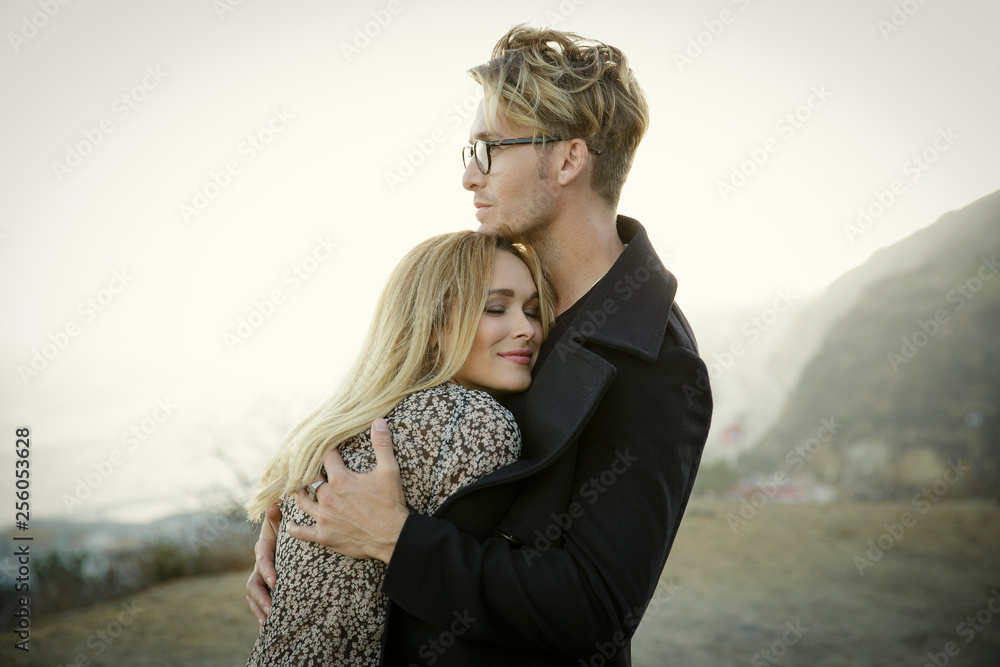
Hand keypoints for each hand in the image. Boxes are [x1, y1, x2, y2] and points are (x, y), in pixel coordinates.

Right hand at [246, 503, 280, 626]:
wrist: (286, 535)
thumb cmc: (287, 527)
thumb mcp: (283, 521)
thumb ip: (278, 516)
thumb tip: (273, 505)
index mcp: (264, 548)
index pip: (262, 559)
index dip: (267, 570)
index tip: (276, 582)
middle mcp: (259, 564)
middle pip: (253, 583)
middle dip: (261, 597)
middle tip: (272, 608)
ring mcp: (260, 577)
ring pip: (253, 595)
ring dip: (259, 608)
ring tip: (268, 621)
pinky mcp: (265, 587)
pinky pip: (258, 602)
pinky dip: (261, 614)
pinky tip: (268, 627)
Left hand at [289, 418, 408, 562]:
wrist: (392, 537)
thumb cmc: (391, 503)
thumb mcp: (390, 470)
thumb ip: (382, 444)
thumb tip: (378, 421)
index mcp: (340, 479)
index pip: (326, 458)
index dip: (327, 451)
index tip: (327, 447)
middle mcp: (327, 497)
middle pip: (310, 479)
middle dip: (310, 472)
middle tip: (310, 467)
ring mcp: (324, 517)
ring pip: (302, 501)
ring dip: (300, 494)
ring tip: (298, 489)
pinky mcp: (324, 535)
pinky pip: (302, 532)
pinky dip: (294, 528)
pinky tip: (290, 523)